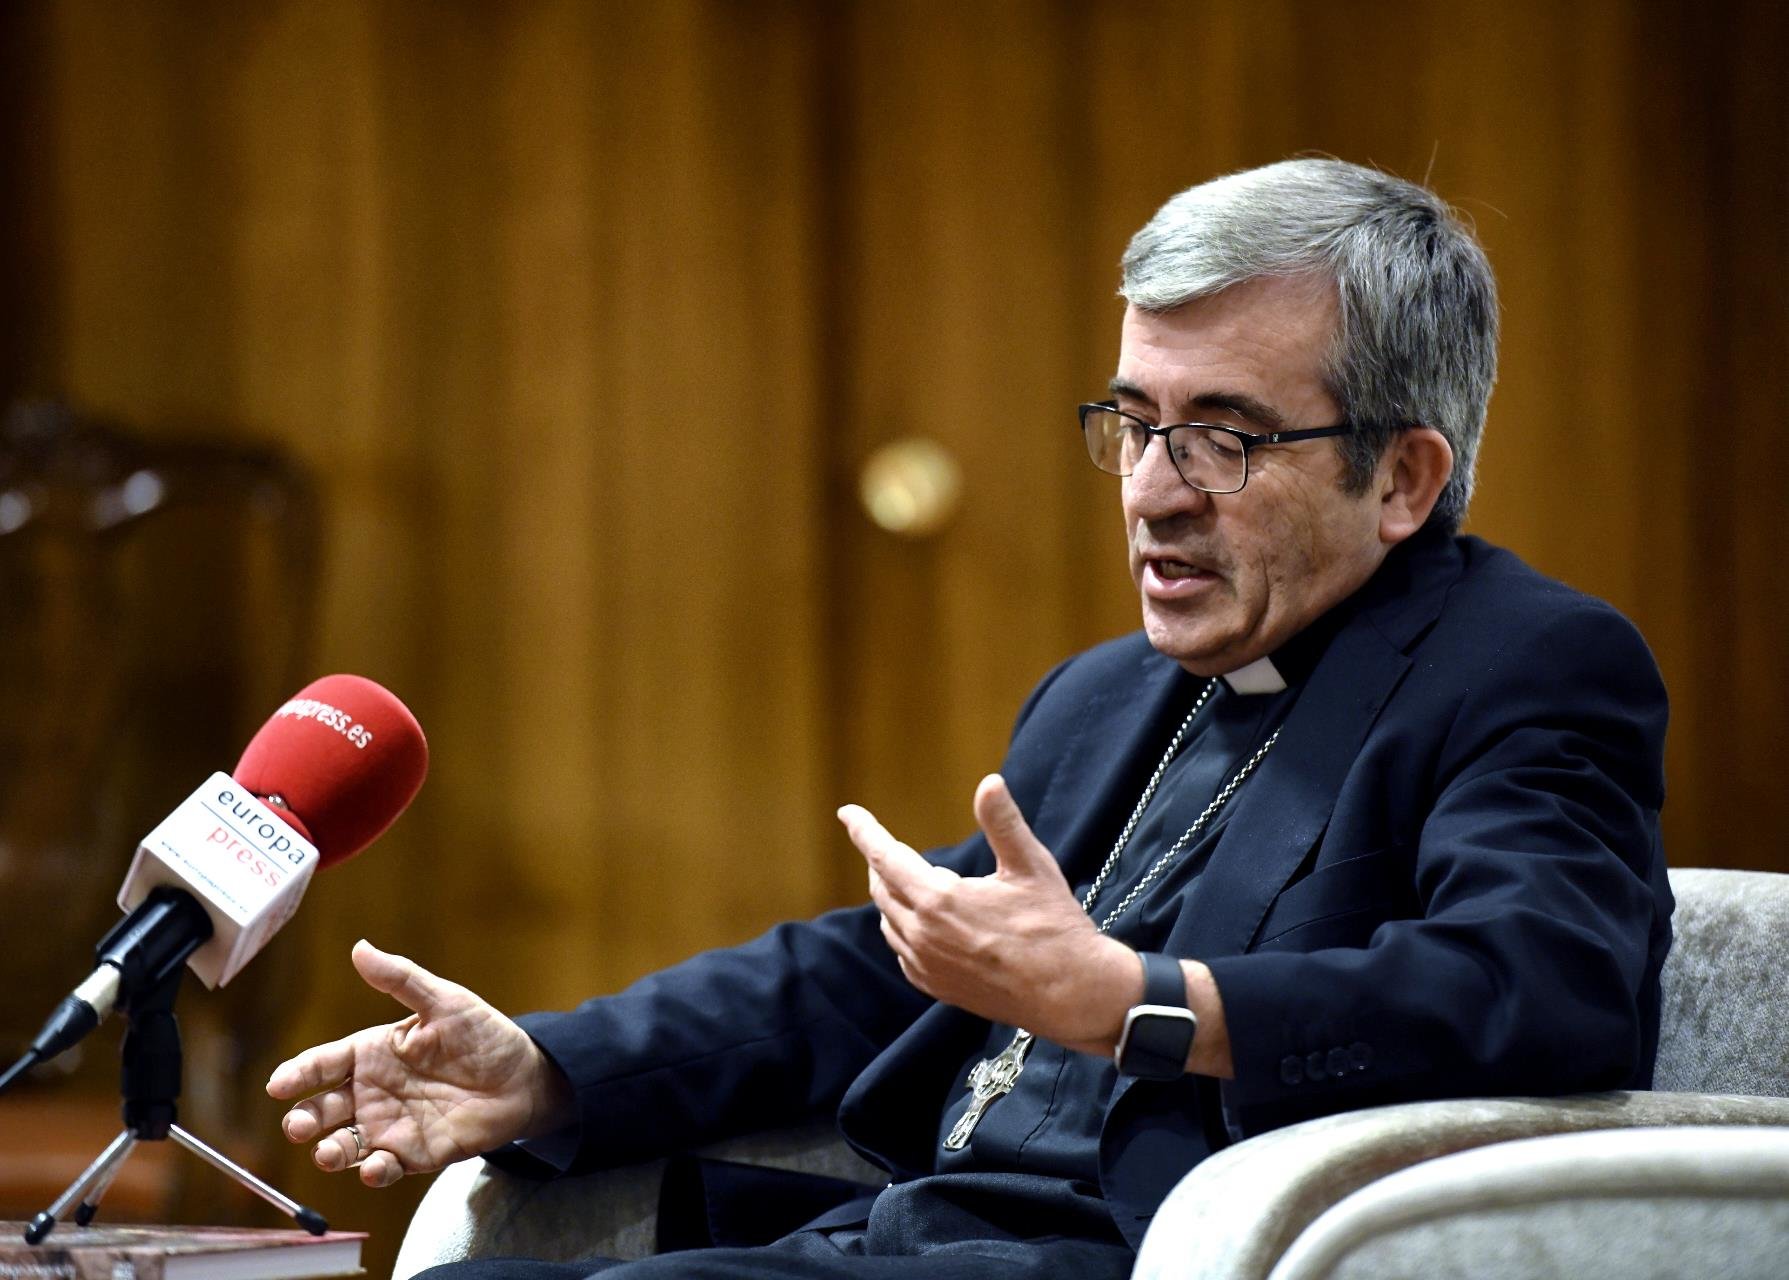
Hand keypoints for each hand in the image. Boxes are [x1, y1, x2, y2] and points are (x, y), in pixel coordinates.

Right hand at [266, 940, 572, 1187]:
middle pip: (324, 1108)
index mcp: (371, 1053)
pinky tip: (374, 1168)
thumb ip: (400, 979)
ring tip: (328, 1153)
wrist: (522, 1077)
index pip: (323, 1063)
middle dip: (306, 1118)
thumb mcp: (443, 1001)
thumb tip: (359, 948)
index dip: (298, 1073)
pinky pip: (386, 1168)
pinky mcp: (413, 1154)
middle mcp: (371, 1092)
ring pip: (346, 1144)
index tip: (278, 1085)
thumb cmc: (481, 1034)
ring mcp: (389, 1126)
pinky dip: (376, 1172)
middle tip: (298, 1124)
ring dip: (332, 1151)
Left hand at [838, 774, 1140, 1055]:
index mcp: (938, 899)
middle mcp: (923, 935)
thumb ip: (1002, 822)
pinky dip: (903, 929)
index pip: (884, 856)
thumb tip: (989, 782)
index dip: (863, 830)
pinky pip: (903, 952)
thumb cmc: (1054, 925)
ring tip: (904, 879)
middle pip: (881, 888)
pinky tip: (921, 923)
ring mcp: (927, 966)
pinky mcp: (937, 988)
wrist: (1072, 994)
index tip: (847, 812)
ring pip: (889, 921)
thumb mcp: (1031, 866)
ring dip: (891, 896)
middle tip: (884, 843)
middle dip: (880, 861)